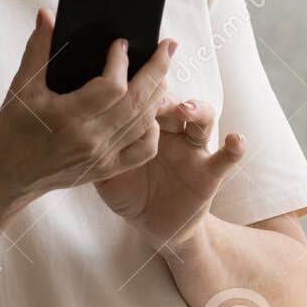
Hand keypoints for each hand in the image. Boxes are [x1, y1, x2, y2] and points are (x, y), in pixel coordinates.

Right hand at [0, 9, 171, 204]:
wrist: (7, 176)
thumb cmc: (12, 130)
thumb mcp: (21, 88)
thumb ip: (37, 50)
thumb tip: (47, 14)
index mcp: (68, 117)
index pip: (111, 87)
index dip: (120, 62)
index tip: (119, 43)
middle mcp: (91, 139)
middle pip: (137, 102)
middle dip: (157, 69)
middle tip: (167, 45)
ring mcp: (102, 156)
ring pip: (144, 122)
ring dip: (159, 93)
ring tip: (164, 70)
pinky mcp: (107, 169)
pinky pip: (143, 150)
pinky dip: (152, 128)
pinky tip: (151, 110)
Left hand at [95, 95, 244, 251]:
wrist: (155, 225)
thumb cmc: (129, 192)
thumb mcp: (106, 173)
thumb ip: (95, 153)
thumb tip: (70, 134)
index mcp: (146, 127)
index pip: (145, 99)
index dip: (139, 89)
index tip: (128, 81)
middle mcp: (172, 131)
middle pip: (173, 102)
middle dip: (164, 95)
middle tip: (153, 94)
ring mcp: (193, 149)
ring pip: (202, 118)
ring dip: (197, 109)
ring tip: (185, 110)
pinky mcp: (209, 172)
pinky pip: (226, 158)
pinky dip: (235, 147)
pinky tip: (236, 140)